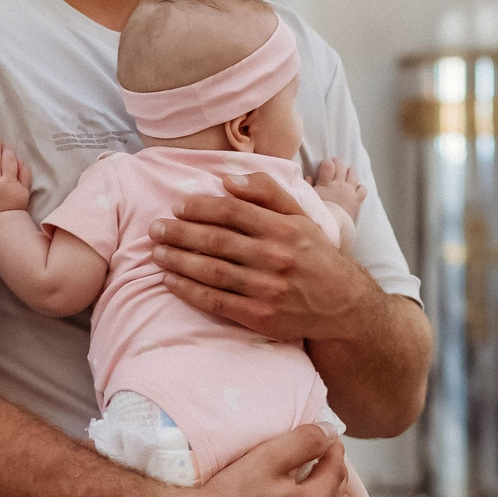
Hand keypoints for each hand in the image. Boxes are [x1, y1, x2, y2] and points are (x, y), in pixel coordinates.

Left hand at [150, 172, 380, 341]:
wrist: (342, 305)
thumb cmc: (316, 255)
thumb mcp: (301, 217)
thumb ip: (267, 192)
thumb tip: (228, 180)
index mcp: (283, 228)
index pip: (232, 211)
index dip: (200, 207)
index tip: (178, 207)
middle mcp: (274, 257)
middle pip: (216, 240)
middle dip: (180, 233)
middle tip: (155, 228)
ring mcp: (266, 289)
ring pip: (211, 271)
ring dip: (178, 260)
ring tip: (156, 252)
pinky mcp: (259, 316)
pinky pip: (216, 301)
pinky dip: (188, 290)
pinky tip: (170, 280)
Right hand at [162, 422, 350, 496]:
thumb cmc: (228, 494)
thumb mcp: (267, 457)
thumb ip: (305, 441)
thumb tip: (329, 432)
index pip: (337, 468)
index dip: (333, 446)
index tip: (324, 434)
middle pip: (336, 493)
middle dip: (332, 469)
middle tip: (320, 452)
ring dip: (325, 495)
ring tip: (312, 477)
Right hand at [310, 157, 366, 219]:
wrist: (329, 227)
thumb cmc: (316, 213)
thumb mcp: (308, 198)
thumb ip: (308, 186)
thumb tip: (309, 176)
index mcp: (326, 184)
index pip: (328, 165)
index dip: (326, 163)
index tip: (325, 164)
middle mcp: (339, 185)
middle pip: (341, 166)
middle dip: (338, 162)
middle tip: (335, 162)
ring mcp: (349, 192)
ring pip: (353, 174)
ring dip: (350, 170)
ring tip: (347, 171)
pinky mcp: (356, 200)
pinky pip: (362, 189)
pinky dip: (360, 187)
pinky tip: (356, 188)